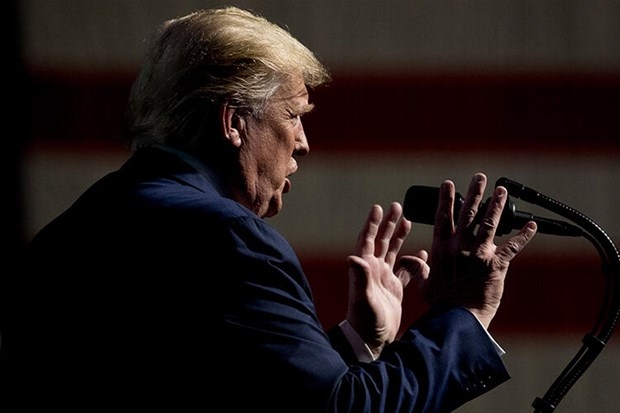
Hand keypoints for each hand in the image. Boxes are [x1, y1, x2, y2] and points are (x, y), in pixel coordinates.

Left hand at [346, 202, 429, 357]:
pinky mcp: (394, 289)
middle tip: (396, 206)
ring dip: (398, 237)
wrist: (371, 340)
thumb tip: (353, 257)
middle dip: (388, 224)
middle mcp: (374, 270)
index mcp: (366, 268)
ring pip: (393, 252)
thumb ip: (360, 277)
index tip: (378, 207)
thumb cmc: (365, 320)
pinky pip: (405, 270)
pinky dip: (412, 261)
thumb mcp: (364, 298)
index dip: (372, 224)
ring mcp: (384, 279)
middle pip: (381, 241)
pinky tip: (422, 253)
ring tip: (408, 221)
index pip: (368, 240)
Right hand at [422, 173, 536, 327]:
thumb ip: (418, 268)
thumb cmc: (440, 303)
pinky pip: (512, 247)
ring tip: (501, 190)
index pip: (443, 217)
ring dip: (497, 205)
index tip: (448, 184)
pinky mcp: (496, 265)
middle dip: (475, 193)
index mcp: (442, 249)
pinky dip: (523, 236)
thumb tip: (409, 260)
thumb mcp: (424, 284)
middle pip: (468, 213)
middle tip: (480, 177)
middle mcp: (460, 247)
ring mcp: (479, 254)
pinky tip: (532, 226)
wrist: (459, 318)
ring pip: (490, 223)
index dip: (446, 199)